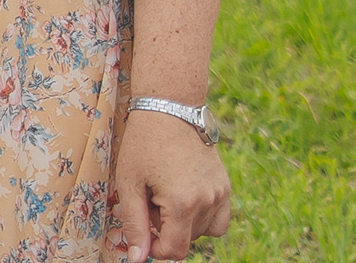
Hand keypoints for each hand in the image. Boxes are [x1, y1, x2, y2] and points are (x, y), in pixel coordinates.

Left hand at [111, 108, 232, 259]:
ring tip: (165, 192)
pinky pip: (219, 219)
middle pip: (187, 240)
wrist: (170, 108)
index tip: (142, 230)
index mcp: (183, 202)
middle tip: (150, 199)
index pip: (175, 250)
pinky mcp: (225, 186)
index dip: (155, 248)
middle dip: (165, 229)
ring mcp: (221, 194)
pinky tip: (184, 197)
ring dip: (182, 222)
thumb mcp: (129, 182)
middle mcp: (208, 201)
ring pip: (202, 230)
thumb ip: (134, 224)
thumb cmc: (144, 143)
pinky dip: (202, 218)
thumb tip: (137, 258)